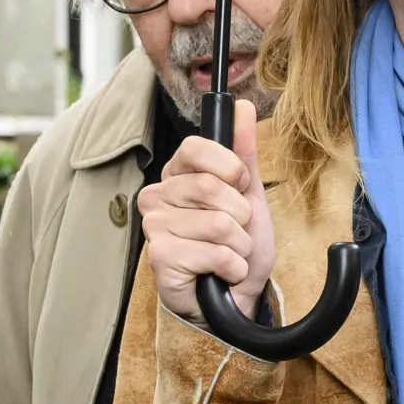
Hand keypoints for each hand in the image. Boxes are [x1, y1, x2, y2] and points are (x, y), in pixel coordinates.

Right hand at [139, 99, 275, 320]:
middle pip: (212, 187)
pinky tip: (220, 273)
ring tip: (229, 254)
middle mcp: (158, 195)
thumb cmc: (236, 246)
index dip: (229, 167)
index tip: (240, 186)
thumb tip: (243, 106)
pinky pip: (214, 252)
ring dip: (240, 245)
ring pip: (219, 223)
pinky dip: (231, 266)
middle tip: (236, 232)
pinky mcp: (158, 257)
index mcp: (178, 175)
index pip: (196, 147)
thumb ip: (244, 152)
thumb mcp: (249, 195)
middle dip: (241, 216)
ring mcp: (154, 226)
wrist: (235, 297)